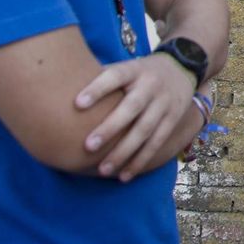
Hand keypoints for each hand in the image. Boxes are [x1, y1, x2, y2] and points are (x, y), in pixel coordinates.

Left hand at [74, 54, 196, 181]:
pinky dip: (141, 160)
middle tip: (88, 146)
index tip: (77, 104)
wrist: (182, 67)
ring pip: (145, 130)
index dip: (97, 89)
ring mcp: (164, 103)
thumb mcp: (125, 67)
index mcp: (134, 70)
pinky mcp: (172, 119)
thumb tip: (61, 87)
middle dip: (110, 128)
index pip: (115, 76)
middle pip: (131, 107)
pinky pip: (157, 142)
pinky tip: (124, 176)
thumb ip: (101, 77)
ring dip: (124, 152)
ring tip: (103, 170)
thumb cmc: (139, 72)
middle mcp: (151, 85)